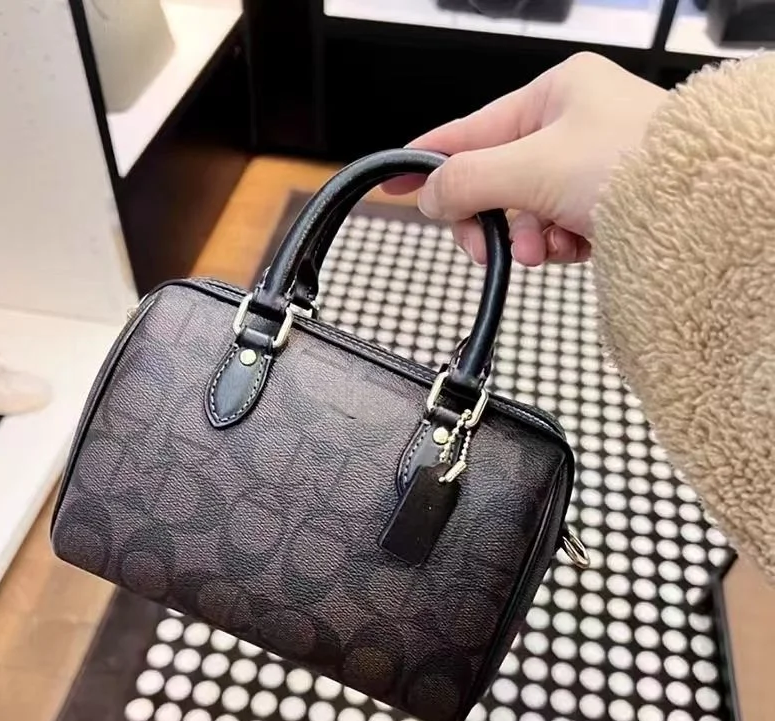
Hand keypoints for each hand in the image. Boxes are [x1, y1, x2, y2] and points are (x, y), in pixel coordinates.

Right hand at [383, 52, 666, 265]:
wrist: (703, 210)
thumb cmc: (635, 166)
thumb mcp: (532, 167)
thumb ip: (468, 180)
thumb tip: (428, 195)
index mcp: (555, 93)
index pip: (470, 129)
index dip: (429, 159)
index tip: (393, 181)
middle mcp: (572, 125)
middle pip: (496, 178)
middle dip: (492, 219)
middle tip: (484, 246)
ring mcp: (588, 166)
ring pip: (524, 211)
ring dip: (525, 238)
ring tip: (544, 249)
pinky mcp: (602, 203)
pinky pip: (554, 229)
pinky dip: (554, 246)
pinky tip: (569, 250)